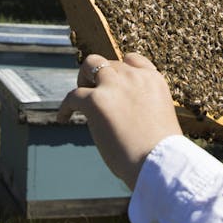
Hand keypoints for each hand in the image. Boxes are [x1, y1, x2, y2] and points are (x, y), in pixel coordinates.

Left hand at [58, 53, 180, 189]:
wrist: (158, 162)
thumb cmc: (160, 153)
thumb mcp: (157, 120)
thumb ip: (141, 110)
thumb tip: (123, 119)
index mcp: (153, 81)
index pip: (132, 61)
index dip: (119, 69)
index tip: (113, 81)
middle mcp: (134, 77)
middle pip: (109, 63)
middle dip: (99, 76)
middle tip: (94, 94)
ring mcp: (114, 86)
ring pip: (91, 64)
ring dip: (83, 79)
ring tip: (79, 99)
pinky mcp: (95, 100)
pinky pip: (73, 96)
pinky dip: (65, 107)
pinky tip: (63, 118)